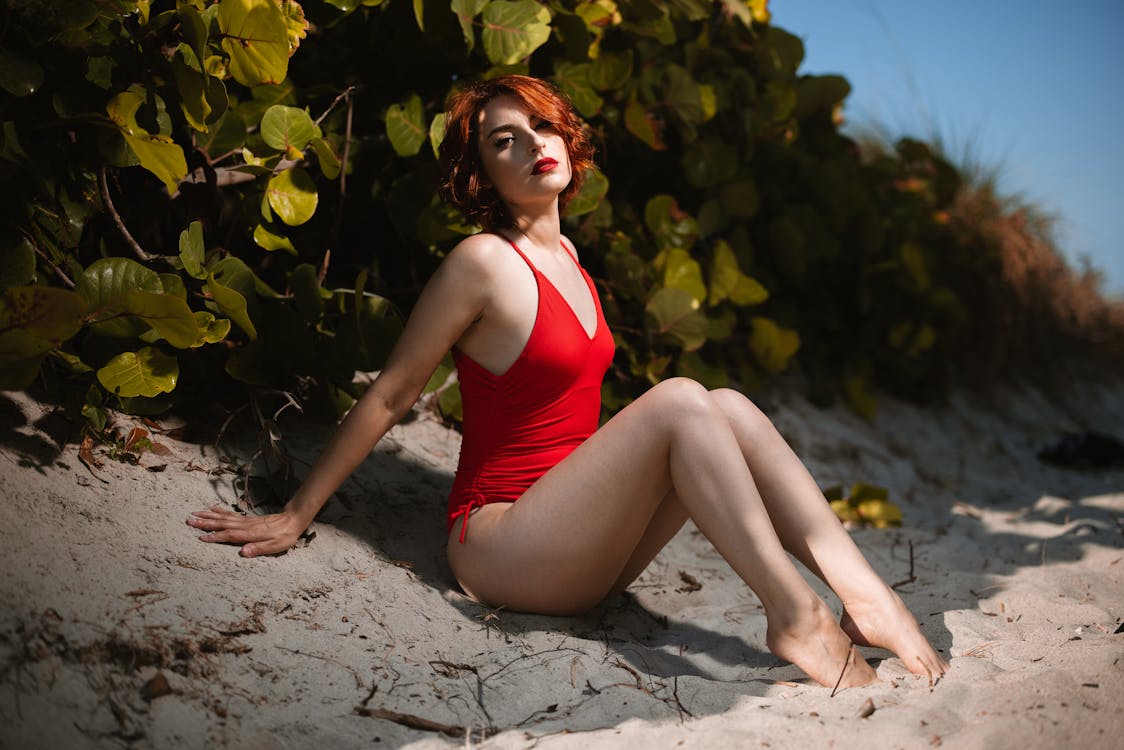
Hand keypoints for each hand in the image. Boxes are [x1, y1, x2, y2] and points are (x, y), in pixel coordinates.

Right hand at [186, 505, 305, 556]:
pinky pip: (230, 514)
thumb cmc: (285, 536)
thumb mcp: (276, 546)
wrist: (293, 520)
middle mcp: (245, 525)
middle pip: (221, 524)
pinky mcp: (247, 518)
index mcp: (249, 534)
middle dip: (205, 523)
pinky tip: (212, 508)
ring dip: (208, 515)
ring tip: (194, 513)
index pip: (228, 535)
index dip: (214, 537)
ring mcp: (245, 521)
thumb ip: (259, 548)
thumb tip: (243, 552)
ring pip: (223, 517)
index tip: (200, 537)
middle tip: (189, 520)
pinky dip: (220, 511)